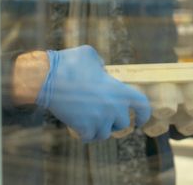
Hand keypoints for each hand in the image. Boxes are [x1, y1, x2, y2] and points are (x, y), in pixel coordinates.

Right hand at [35, 45, 151, 142]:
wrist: (47, 78)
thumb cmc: (68, 63)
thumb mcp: (91, 55)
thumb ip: (101, 64)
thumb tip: (102, 70)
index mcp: (119, 90)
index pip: (142, 105)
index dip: (145, 114)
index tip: (142, 120)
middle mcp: (113, 107)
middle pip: (123, 124)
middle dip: (114, 121)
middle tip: (102, 114)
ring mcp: (100, 119)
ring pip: (105, 133)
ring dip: (98, 129)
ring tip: (88, 119)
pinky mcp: (84, 128)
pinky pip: (89, 137)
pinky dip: (84, 134)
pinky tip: (78, 126)